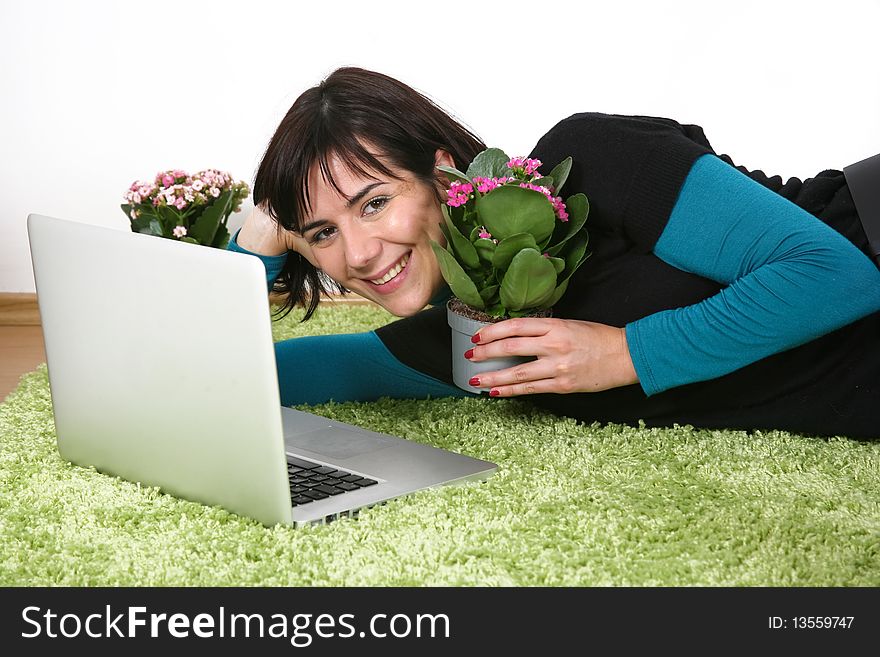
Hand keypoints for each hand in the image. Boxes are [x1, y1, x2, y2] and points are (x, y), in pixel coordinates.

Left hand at [467, 317, 638, 396]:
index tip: (477, 336)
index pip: (515, 326)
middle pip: (510, 348)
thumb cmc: (599, 337)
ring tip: (475, 379)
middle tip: (470, 355)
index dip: (492, 332)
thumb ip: (544, 330)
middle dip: (486, 352)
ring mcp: (558, 367)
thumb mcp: (570, 324)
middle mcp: (554, 345)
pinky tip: (496, 392)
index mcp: (555, 326)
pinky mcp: (563, 385)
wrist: (625, 356)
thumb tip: (515, 336)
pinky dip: (511, 391)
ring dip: (492, 377)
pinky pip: (531, 389)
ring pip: (517, 373)